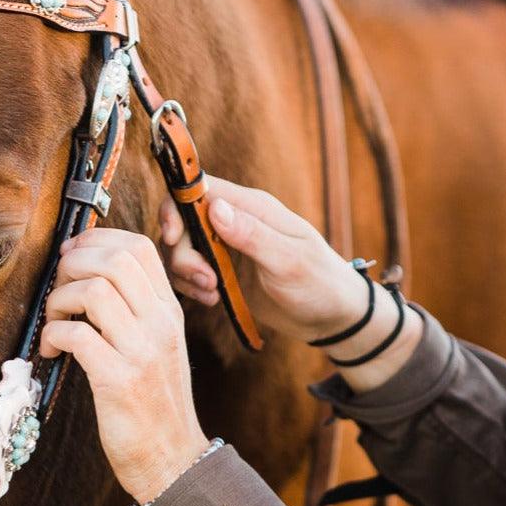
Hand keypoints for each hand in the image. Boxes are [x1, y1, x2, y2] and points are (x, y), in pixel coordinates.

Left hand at [39, 228, 209, 505]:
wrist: (173, 460)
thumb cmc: (154, 405)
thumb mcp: (156, 347)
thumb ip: (134, 311)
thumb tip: (89, 277)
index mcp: (169, 312)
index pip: (139, 248)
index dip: (97, 241)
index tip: (71, 256)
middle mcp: (161, 324)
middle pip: (115, 260)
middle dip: (73, 265)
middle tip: (57, 290)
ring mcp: (143, 352)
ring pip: (94, 291)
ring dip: (60, 299)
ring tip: (53, 321)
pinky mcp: (120, 381)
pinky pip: (77, 335)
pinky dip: (54, 334)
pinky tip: (52, 349)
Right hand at [161, 176, 368, 339]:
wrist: (331, 316)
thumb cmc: (320, 283)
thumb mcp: (289, 260)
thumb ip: (252, 234)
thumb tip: (215, 207)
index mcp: (252, 207)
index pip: (199, 189)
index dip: (176, 208)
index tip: (174, 238)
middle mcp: (235, 222)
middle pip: (183, 222)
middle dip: (183, 253)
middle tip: (206, 281)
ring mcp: (227, 247)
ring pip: (183, 249)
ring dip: (187, 273)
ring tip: (212, 294)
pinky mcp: (223, 272)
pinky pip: (190, 272)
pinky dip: (192, 286)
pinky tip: (213, 300)